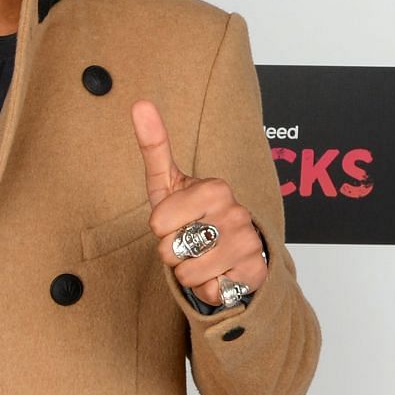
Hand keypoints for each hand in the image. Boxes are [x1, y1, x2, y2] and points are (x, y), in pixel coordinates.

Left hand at [132, 100, 266, 305]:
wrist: (231, 252)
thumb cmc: (192, 215)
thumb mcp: (168, 182)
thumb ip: (154, 145)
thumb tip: (139, 102)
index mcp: (215, 188)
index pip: (158, 222)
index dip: (160, 228)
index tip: (177, 220)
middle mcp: (236, 213)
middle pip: (170, 250)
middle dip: (173, 252)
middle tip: (190, 241)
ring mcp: (247, 244)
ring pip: (187, 273)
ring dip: (188, 272)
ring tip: (203, 257)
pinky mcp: (254, 273)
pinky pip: (208, 291)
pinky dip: (207, 289)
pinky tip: (219, 274)